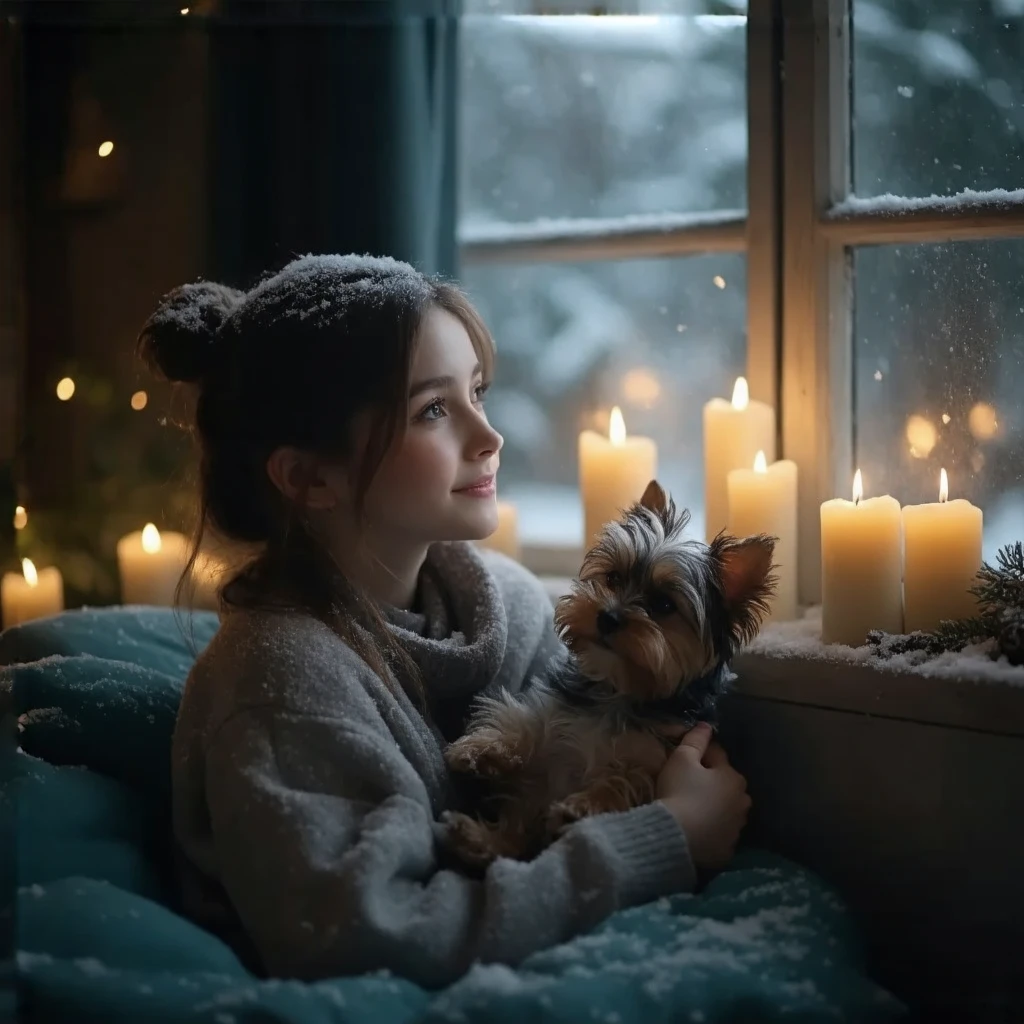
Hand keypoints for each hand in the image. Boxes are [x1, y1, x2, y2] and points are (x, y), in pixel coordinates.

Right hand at [656, 723, 751, 872]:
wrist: (675, 836)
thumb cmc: (679, 791)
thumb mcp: (682, 759)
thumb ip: (696, 740)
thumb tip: (706, 725)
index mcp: (733, 777)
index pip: (716, 757)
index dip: (698, 756)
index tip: (684, 761)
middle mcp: (742, 802)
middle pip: (724, 785)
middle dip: (711, 783)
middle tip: (686, 787)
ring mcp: (737, 828)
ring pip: (724, 811)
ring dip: (713, 808)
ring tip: (691, 810)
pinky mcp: (727, 850)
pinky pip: (719, 835)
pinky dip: (711, 832)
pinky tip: (695, 831)